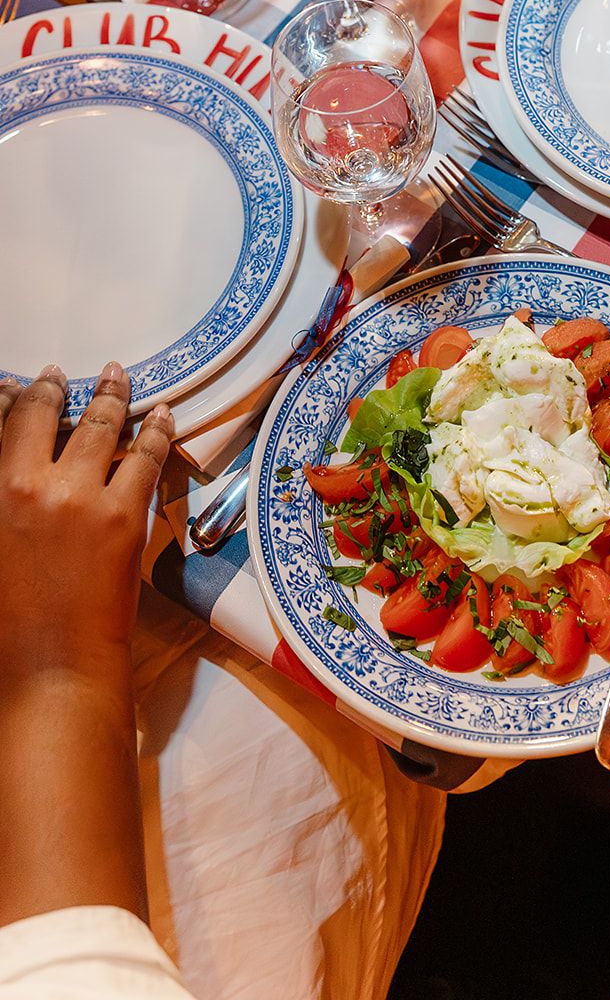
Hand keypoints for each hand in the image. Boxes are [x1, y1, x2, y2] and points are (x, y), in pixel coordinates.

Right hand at [0, 364, 173, 686]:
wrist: (51, 666)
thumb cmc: (9, 621)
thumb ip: (8, 498)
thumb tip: (19, 474)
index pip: (3, 426)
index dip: (14, 399)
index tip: (20, 386)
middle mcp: (32, 485)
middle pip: (47, 415)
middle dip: (54, 388)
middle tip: (62, 375)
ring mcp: (82, 497)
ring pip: (103, 426)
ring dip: (112, 396)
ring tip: (119, 377)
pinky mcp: (126, 514)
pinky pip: (147, 456)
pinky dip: (157, 430)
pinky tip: (162, 414)